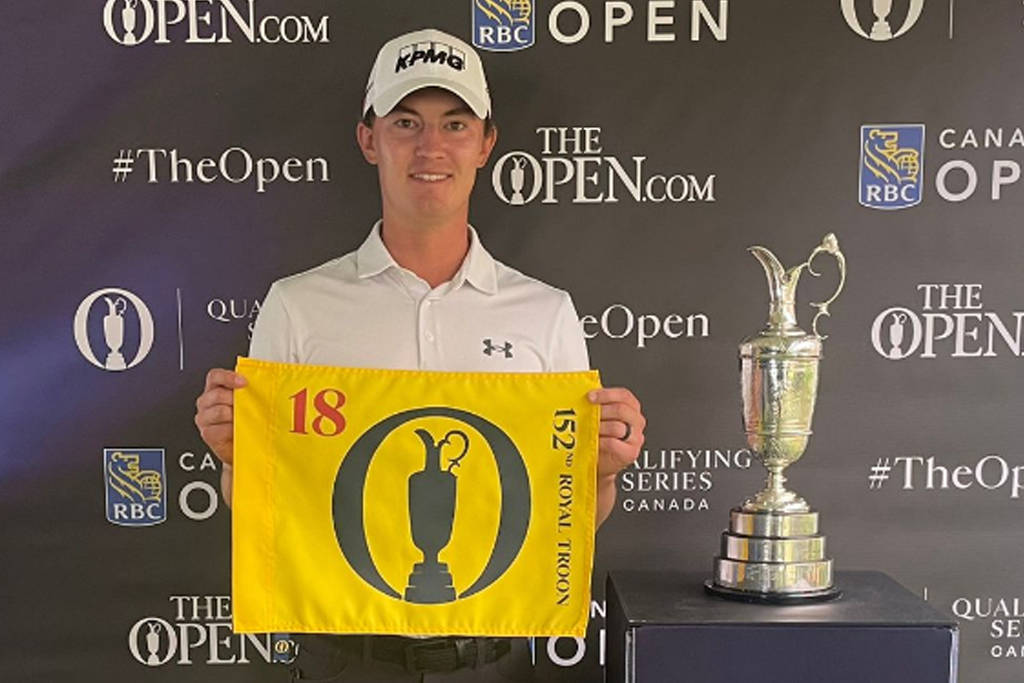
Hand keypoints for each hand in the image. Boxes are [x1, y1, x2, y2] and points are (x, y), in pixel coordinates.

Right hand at [194, 368, 245, 504]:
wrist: (244, 447)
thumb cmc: (247, 422)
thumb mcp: (249, 403)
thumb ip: (249, 392)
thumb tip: (265, 384)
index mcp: (215, 389)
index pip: (215, 376)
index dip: (228, 377)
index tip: (244, 382)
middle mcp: (206, 402)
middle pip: (217, 394)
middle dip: (236, 399)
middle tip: (249, 406)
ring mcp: (204, 418)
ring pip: (219, 410)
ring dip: (235, 415)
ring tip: (244, 420)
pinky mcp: (207, 433)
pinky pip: (218, 428)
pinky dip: (230, 429)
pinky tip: (238, 431)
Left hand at [588, 387, 644, 525]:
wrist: (599, 464)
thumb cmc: (598, 439)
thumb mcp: (599, 417)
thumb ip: (596, 405)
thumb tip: (580, 392)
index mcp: (631, 408)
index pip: (624, 395)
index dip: (606, 394)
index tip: (589, 397)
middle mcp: (636, 422)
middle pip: (621, 409)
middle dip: (600, 411)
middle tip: (587, 415)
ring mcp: (636, 438)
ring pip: (617, 426)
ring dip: (598, 427)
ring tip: (588, 430)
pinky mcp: (630, 453)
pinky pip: (614, 443)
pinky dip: (600, 441)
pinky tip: (593, 442)